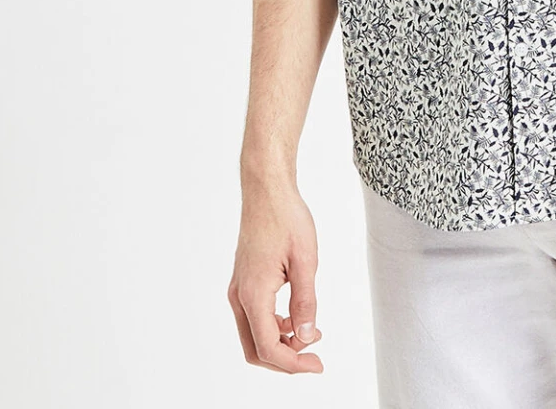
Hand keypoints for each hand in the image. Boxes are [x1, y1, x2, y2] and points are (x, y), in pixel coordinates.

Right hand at [228, 180, 325, 373]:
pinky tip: (296, 316)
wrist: (267, 191)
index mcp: (253, 295)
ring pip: (254, 334)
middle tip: (314, 359)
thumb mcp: (305, 260)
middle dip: (285, 359)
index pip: (268, 348)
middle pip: (256, 348)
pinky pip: (254, 316)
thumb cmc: (286, 218)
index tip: (317, 364)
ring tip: (312, 333)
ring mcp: (239, 289)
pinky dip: (274, 325)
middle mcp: (239, 296)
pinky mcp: (244, 281)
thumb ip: (305, 301)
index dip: (293, 363)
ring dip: (281, 342)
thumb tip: (307, 337)